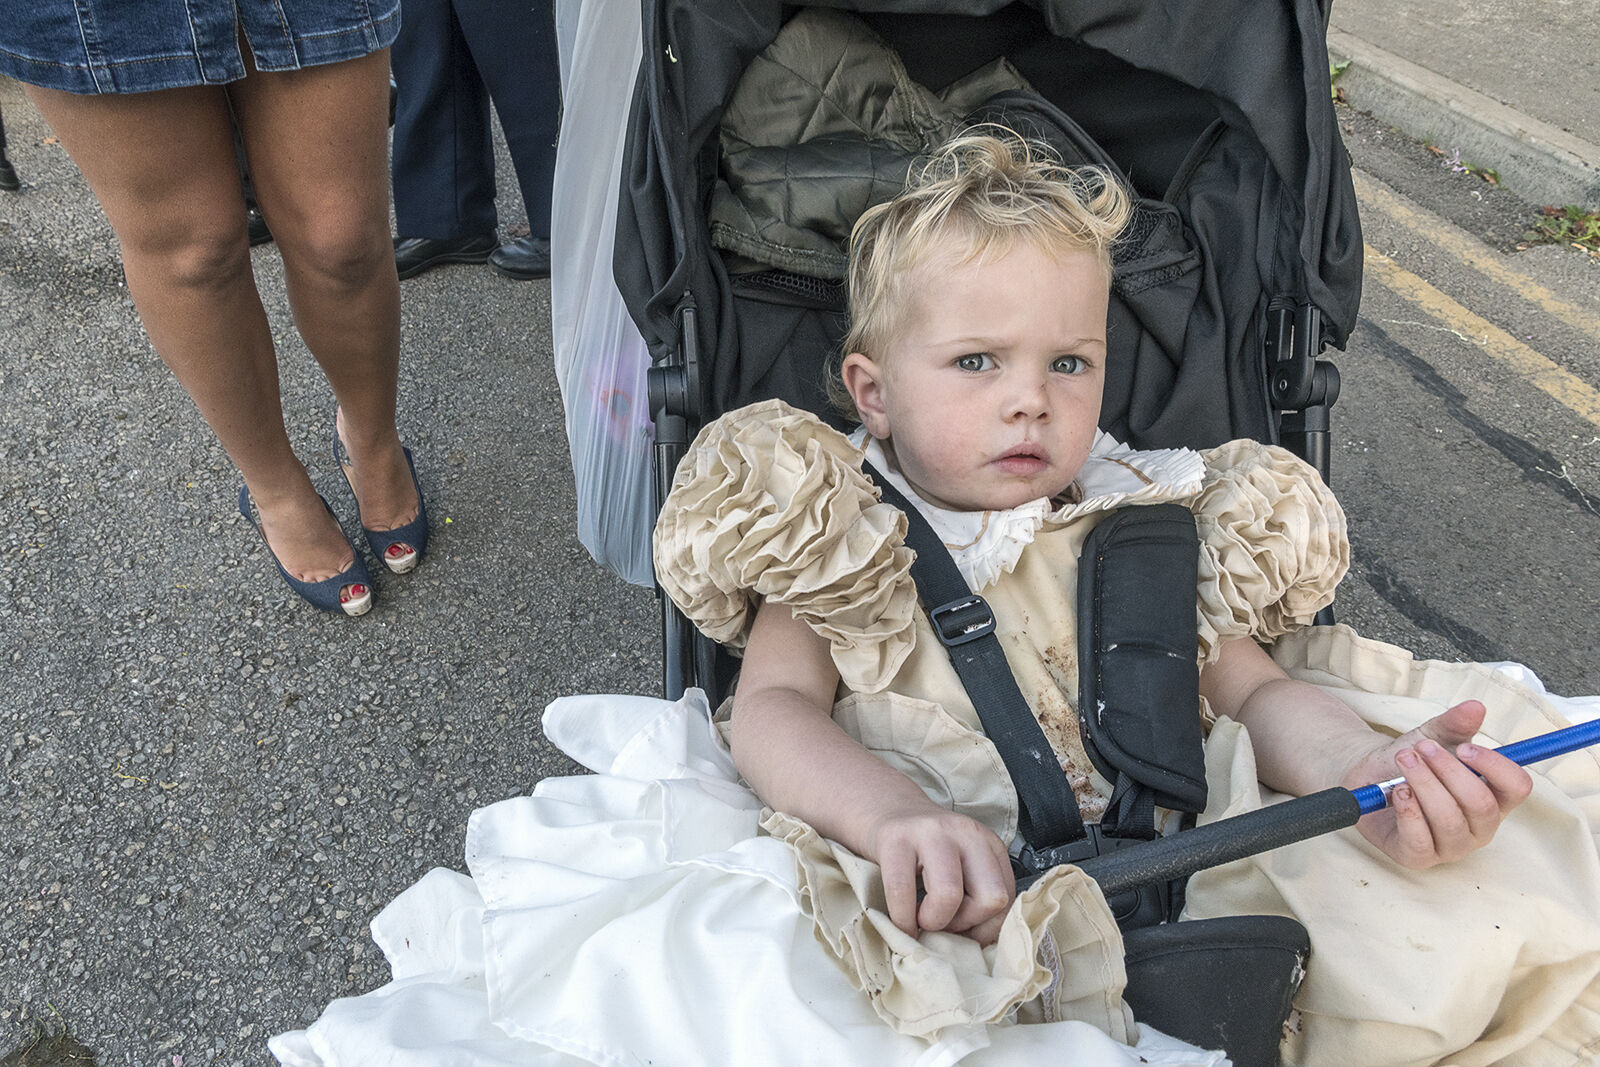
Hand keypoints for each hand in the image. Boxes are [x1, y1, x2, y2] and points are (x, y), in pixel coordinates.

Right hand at [870, 804, 1016, 944]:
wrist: (888, 812)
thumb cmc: (927, 851)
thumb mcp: (963, 865)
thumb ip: (977, 896)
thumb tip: (974, 947)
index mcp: (990, 845)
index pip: (1008, 899)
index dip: (985, 927)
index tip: (963, 929)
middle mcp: (967, 834)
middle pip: (992, 898)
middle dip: (966, 924)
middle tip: (944, 921)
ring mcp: (931, 833)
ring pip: (950, 895)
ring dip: (934, 921)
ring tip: (921, 918)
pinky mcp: (896, 839)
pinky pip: (902, 892)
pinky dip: (902, 920)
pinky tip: (902, 921)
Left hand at [1339, 700, 1532, 867]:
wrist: (1369, 776)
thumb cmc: (1411, 761)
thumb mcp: (1432, 736)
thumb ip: (1454, 724)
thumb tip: (1476, 706)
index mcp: (1494, 797)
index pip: (1517, 787)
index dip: (1495, 766)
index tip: (1465, 747)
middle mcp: (1479, 827)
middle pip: (1481, 804)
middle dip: (1448, 771)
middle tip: (1420, 749)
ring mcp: (1451, 846)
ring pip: (1449, 820)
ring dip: (1424, 784)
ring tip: (1403, 762)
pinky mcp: (1419, 857)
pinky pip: (1420, 841)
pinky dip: (1408, 812)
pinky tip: (1397, 792)